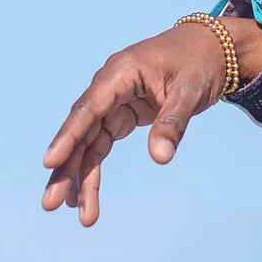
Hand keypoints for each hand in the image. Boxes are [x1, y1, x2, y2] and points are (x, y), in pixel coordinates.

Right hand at [41, 16, 261, 225]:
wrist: (211, 49)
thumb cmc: (199, 63)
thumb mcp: (191, 91)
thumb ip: (173, 123)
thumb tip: (160, 158)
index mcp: (120, 73)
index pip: (88, 109)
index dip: (68, 137)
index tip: (50, 163)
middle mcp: (108, 87)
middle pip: (80, 131)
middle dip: (66, 168)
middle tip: (51, 203)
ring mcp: (112, 103)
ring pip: (87, 144)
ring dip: (79, 177)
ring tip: (77, 212)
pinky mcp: (121, 116)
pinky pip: (100, 146)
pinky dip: (92, 170)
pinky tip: (84, 197)